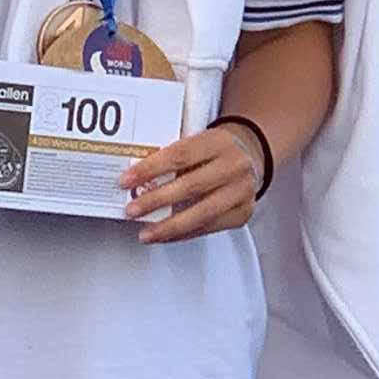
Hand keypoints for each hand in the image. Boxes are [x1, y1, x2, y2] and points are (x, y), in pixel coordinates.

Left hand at [122, 118, 264, 246]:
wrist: (252, 155)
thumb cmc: (213, 150)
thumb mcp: (198, 141)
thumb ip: (173, 157)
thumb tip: (136, 180)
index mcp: (218, 141)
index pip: (180, 155)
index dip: (151, 169)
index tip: (127, 180)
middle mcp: (234, 165)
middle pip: (191, 186)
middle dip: (157, 200)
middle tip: (132, 210)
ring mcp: (242, 191)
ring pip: (202, 212)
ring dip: (169, 226)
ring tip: (146, 233)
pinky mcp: (243, 212)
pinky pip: (209, 227)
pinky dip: (184, 234)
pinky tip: (165, 236)